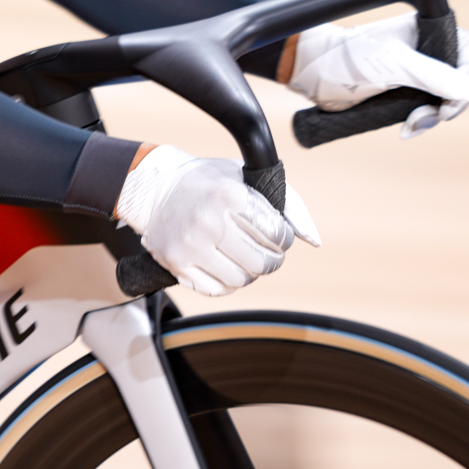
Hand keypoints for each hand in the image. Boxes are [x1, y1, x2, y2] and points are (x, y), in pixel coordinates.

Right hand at [115, 147, 320, 296]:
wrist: (155, 188)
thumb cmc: (210, 182)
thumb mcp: (247, 178)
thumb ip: (287, 203)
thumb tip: (313, 240)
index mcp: (228, 194)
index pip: (276, 233)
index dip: (284, 237)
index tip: (279, 234)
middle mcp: (208, 221)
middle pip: (261, 261)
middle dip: (272, 259)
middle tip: (268, 252)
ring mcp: (189, 245)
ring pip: (241, 279)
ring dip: (251, 272)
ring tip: (246, 257)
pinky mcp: (176, 263)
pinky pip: (217, 290)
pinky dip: (229, 282)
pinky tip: (227, 265)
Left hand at [286, 10, 468, 137]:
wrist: (312, 73)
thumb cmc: (348, 57)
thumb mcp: (395, 65)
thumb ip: (434, 76)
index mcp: (426, 30)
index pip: (467, 50)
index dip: (467, 75)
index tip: (451, 102)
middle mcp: (423, 49)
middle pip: (458, 78)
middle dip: (449, 103)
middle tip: (431, 117)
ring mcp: (413, 71)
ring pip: (442, 98)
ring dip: (433, 116)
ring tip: (412, 126)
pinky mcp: (400, 92)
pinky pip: (424, 109)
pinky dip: (421, 121)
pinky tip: (406, 130)